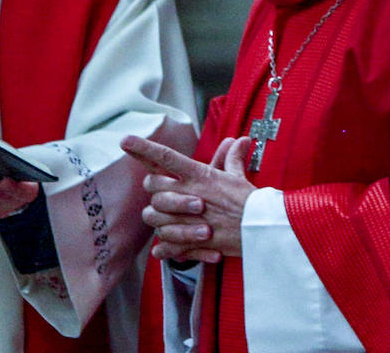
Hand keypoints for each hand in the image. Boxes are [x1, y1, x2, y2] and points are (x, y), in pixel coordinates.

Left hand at [120, 134, 255, 262]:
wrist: (264, 230)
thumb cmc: (251, 202)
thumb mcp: (239, 177)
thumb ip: (231, 159)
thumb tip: (237, 141)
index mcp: (199, 175)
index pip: (165, 157)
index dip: (143, 148)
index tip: (125, 140)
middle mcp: (190, 193)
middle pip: (153, 185)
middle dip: (153, 188)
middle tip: (163, 192)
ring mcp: (188, 218)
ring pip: (153, 215)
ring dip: (157, 217)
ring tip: (168, 220)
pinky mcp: (192, 241)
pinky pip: (167, 244)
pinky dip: (164, 248)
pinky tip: (162, 250)